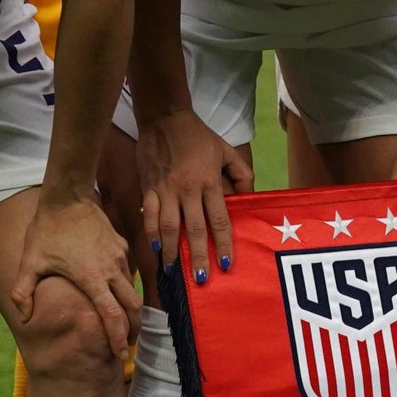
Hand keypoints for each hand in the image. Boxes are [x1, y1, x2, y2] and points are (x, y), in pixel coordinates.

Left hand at [11, 193, 141, 355]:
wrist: (68, 196)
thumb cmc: (47, 230)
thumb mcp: (30, 262)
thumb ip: (23, 293)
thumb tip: (23, 319)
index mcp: (92, 278)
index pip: (113, 316)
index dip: (118, 338)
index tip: (119, 355)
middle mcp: (111, 270)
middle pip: (132, 307)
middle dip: (132, 330)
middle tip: (125, 346)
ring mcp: (119, 256)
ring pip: (133, 290)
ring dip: (131, 311)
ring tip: (124, 325)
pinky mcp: (121, 246)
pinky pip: (128, 272)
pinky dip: (126, 289)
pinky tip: (116, 294)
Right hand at [135, 108, 245, 283]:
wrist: (164, 118)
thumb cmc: (198, 136)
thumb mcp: (226, 151)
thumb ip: (241, 175)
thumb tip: (249, 199)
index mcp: (209, 182)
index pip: (218, 219)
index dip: (222, 243)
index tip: (226, 264)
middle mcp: (187, 189)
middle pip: (193, 229)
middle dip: (197, 256)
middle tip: (201, 278)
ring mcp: (165, 189)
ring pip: (167, 226)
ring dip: (170, 250)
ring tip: (173, 270)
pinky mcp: (148, 187)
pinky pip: (148, 214)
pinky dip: (150, 232)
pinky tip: (154, 248)